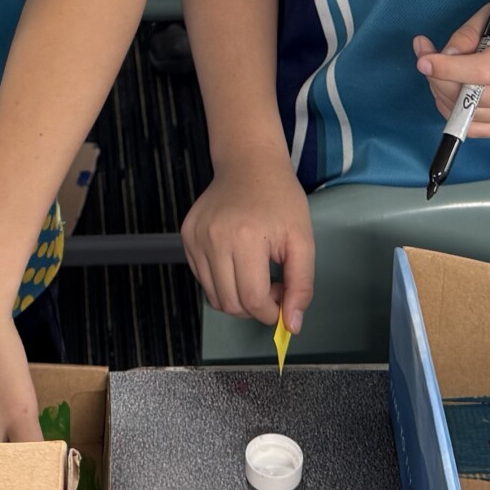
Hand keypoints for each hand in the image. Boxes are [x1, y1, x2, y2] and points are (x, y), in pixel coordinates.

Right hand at [182, 153, 314, 332]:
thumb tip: (292, 325)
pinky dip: (222, 282)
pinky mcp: (187, 236)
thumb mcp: (303, 240)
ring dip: (238, 297)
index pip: (253, 300)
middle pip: (231, 304)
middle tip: (272, 284)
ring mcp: (196, 237)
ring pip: (214, 297)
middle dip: (255, 307)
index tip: (283, 298)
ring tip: (255, 274)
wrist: (249, 164)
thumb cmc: (281, 200)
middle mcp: (215, 239)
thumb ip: (301, 285)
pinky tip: (238, 262)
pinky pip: (203, 279)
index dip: (270, 311)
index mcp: (247, 238)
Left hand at [415, 0, 489, 139]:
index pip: (484, 72)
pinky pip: (481, 130)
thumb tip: (444, 57)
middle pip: (474, 98)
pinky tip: (452, 93)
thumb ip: (471, 33)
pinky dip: (459, 114)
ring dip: (445, 96)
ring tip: (439, 72)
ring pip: (472, 117)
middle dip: (439, 79)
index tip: (423, 59)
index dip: (449, 69)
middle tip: (426, 57)